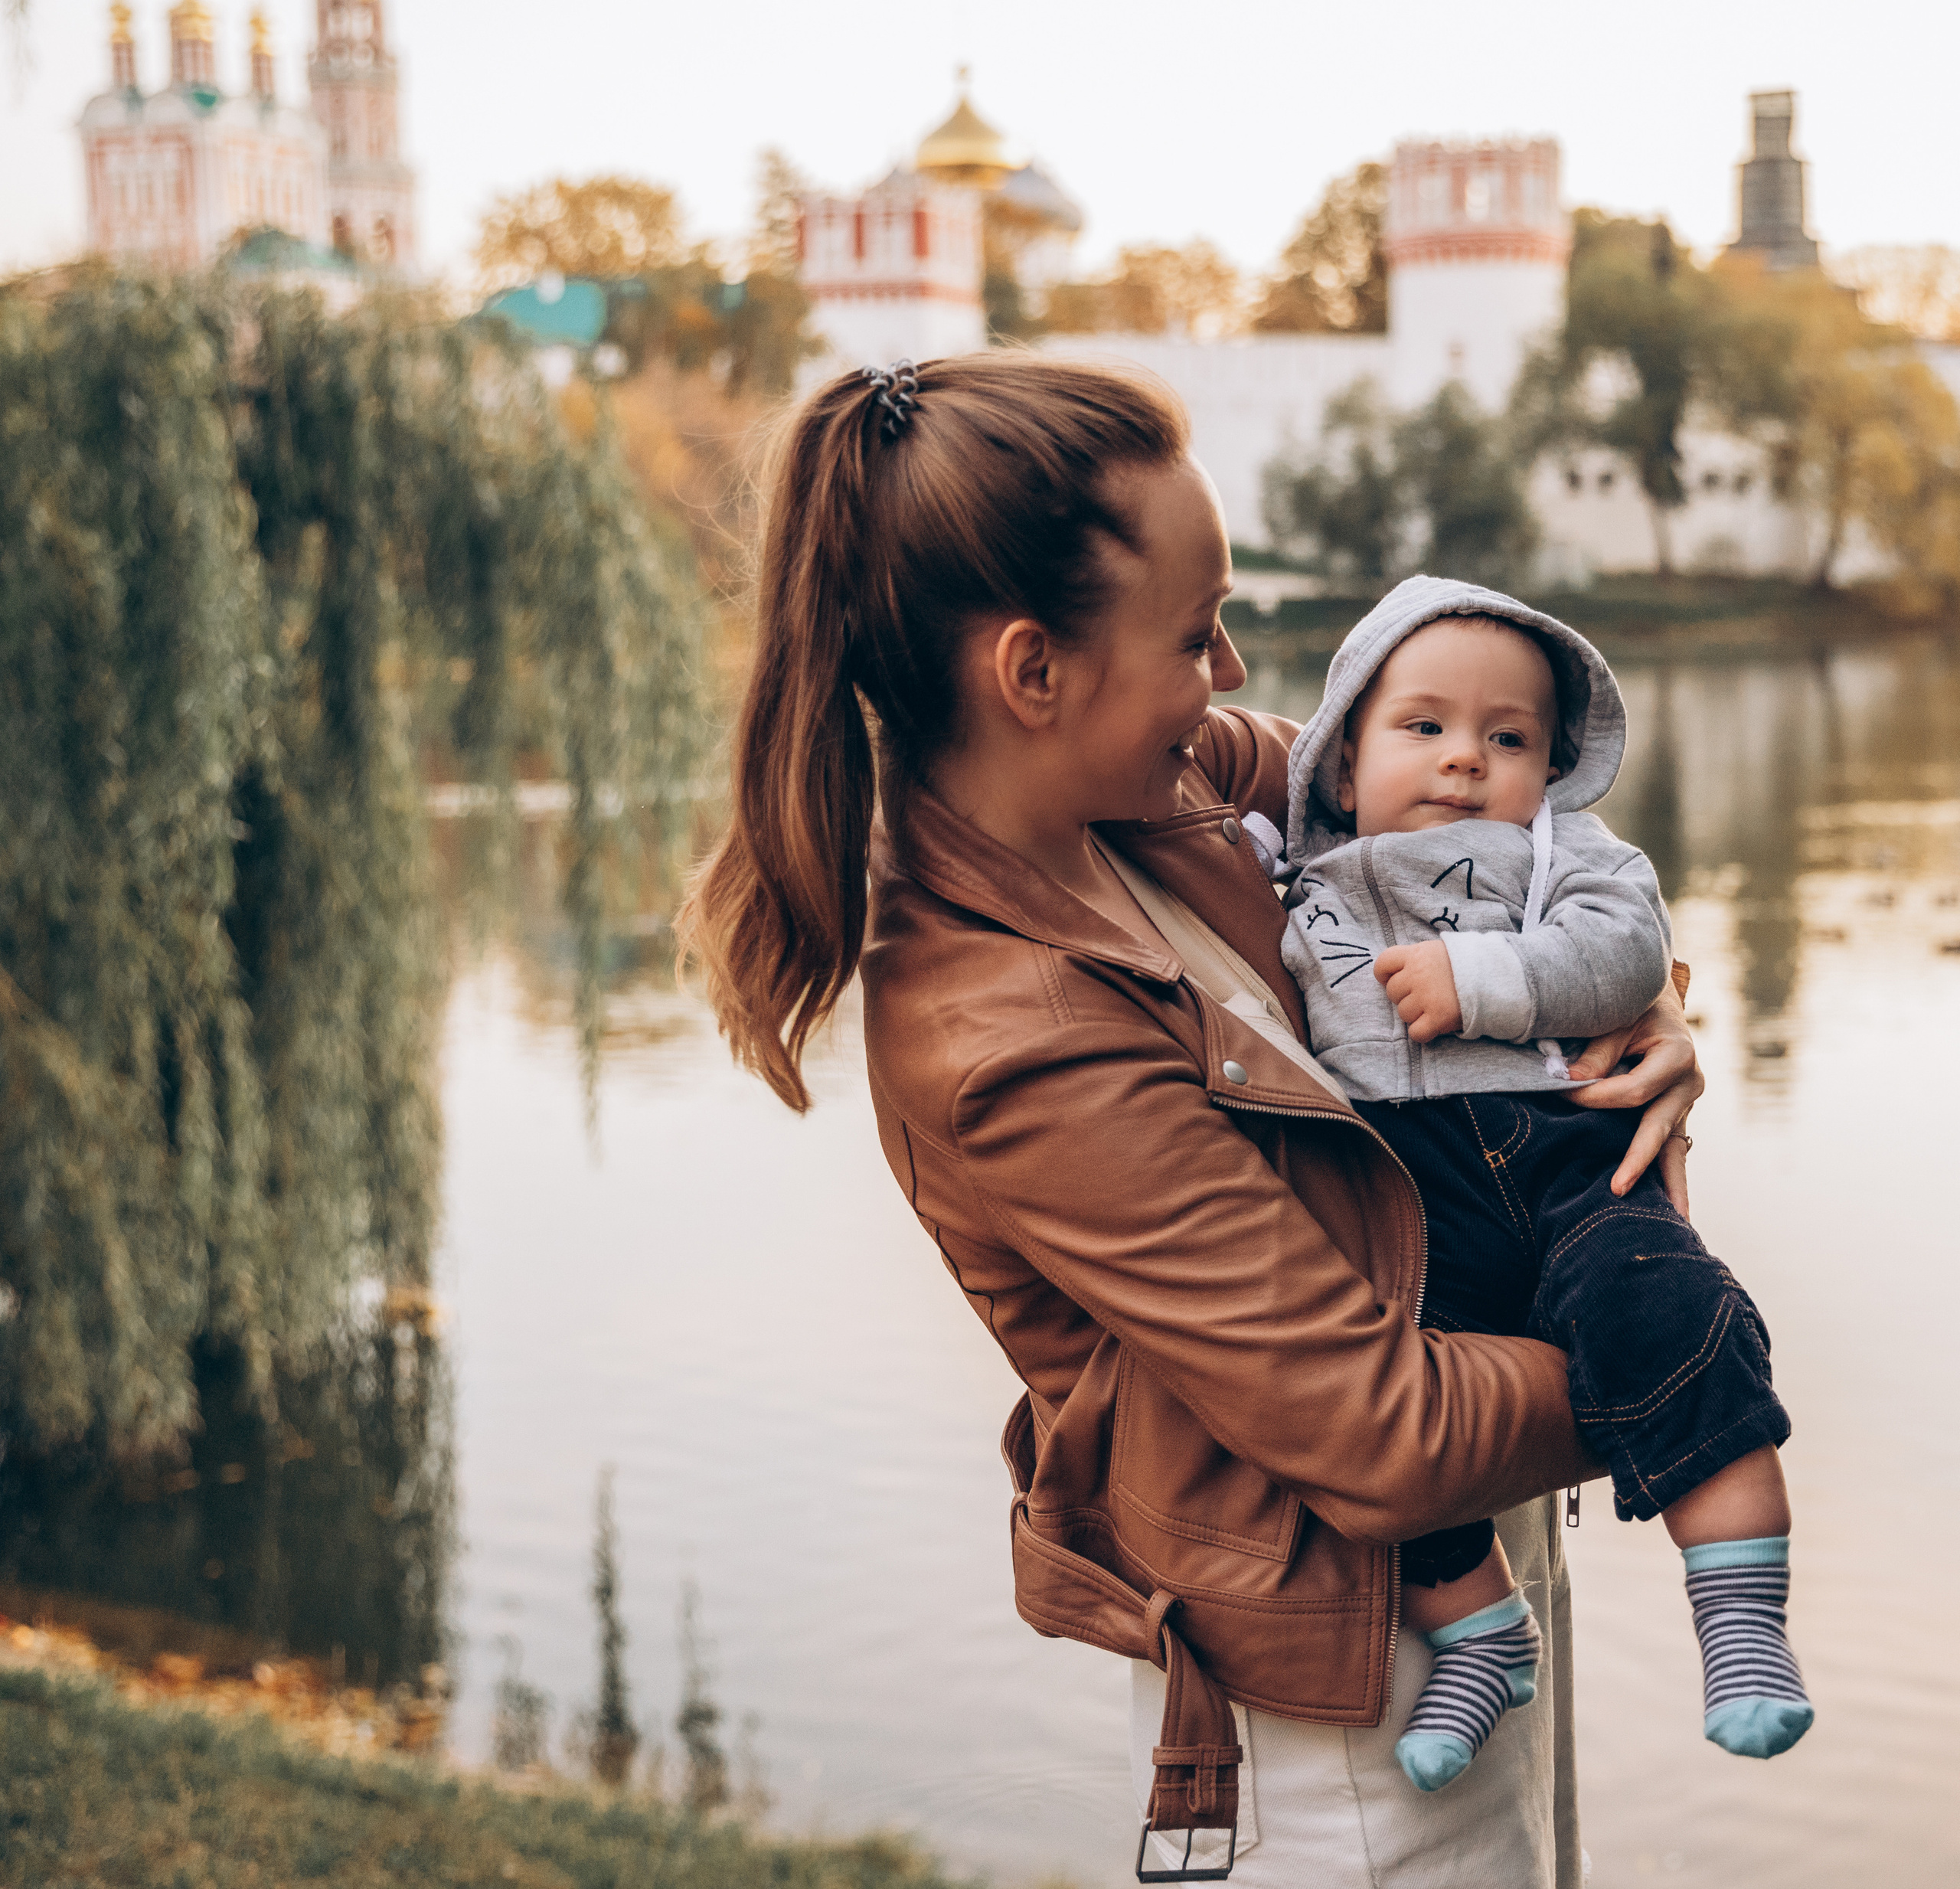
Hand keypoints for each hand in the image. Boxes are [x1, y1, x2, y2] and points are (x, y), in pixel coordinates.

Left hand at [1373, 942, 1461, 1043]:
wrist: (1498, 974)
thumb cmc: (1468, 962)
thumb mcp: (1440, 950)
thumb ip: (1418, 958)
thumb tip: (1398, 969)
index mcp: (1416, 954)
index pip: (1383, 963)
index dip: (1385, 975)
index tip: (1394, 979)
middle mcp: (1417, 974)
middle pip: (1393, 992)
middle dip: (1405, 996)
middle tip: (1426, 995)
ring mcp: (1427, 996)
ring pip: (1403, 1013)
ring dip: (1416, 1014)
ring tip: (1435, 1007)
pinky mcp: (1438, 1017)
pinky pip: (1416, 1033)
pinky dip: (1423, 1032)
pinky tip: (1434, 1025)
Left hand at [1567, 978, 1702, 1211]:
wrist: (1654, 1000)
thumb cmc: (1629, 1004)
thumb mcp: (1615, 1015)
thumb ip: (1597, 1049)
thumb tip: (1569, 1080)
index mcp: (1677, 1055)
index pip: (1632, 1091)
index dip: (1594, 1097)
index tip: (1559, 1092)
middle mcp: (1688, 1083)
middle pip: (1658, 1128)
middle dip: (1637, 1159)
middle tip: (1617, 1188)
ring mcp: (1684, 1103)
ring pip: (1675, 1149)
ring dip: (1672, 1185)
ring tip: (1676, 1222)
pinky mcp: (1676, 1114)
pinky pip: (1673, 1150)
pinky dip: (1671, 1178)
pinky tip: (1675, 1210)